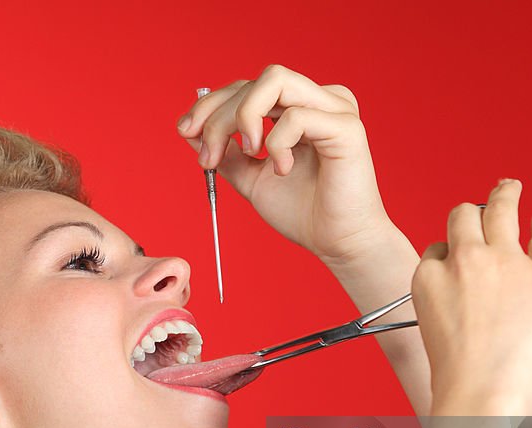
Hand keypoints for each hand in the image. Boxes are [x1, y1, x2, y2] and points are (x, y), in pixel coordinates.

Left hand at [176, 64, 393, 261]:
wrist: (336, 243)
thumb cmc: (303, 213)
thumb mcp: (251, 179)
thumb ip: (228, 154)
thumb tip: (191, 132)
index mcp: (299, 107)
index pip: (247, 87)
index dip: (210, 105)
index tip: (186, 132)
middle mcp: (318, 99)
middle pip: (254, 81)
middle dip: (218, 117)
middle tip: (209, 158)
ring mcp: (334, 109)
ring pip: (274, 80)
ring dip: (244, 117)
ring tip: (249, 154)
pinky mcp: (346, 127)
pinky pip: (296, 116)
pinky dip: (277, 143)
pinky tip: (283, 169)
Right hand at [411, 179, 531, 414]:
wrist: (485, 394)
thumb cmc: (460, 377)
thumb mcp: (433, 330)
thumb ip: (446, 302)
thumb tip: (467, 297)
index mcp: (430, 277)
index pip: (438, 250)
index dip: (450, 254)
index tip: (459, 260)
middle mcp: (464, 260)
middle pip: (464, 218)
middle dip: (471, 213)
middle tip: (485, 204)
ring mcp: (506, 262)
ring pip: (501, 210)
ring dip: (506, 195)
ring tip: (511, 188)